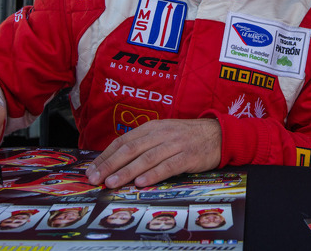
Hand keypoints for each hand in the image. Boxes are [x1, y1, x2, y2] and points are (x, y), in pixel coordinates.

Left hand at [86, 118, 221, 187]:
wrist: (218, 134)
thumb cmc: (187, 137)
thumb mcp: (163, 134)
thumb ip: (143, 144)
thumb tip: (116, 161)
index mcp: (152, 127)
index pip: (123, 141)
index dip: (106, 156)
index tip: (91, 169)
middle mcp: (161, 134)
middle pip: (130, 149)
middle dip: (110, 165)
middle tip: (95, 178)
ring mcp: (175, 144)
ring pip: (146, 158)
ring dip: (127, 171)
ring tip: (112, 183)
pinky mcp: (188, 156)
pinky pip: (168, 166)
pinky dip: (153, 174)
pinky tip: (141, 182)